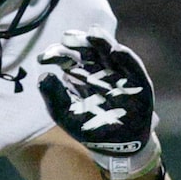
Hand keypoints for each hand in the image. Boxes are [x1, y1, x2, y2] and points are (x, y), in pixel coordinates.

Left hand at [37, 33, 160, 179]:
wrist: (119, 145)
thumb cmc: (91, 128)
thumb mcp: (67, 115)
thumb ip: (54, 97)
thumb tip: (42, 76)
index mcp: (81, 74)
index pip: (68, 57)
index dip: (56, 54)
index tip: (42, 58)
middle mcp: (99, 69)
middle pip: (88, 49)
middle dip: (78, 42)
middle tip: (67, 38)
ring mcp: (119, 72)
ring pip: (110, 51)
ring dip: (103, 42)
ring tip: (93, 33)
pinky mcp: (138, 81)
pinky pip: (133, 66)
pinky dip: (126, 58)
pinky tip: (116, 51)